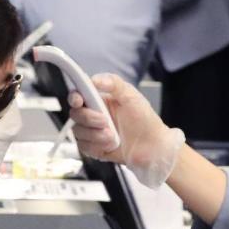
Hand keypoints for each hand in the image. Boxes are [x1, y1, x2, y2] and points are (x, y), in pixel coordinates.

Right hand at [69, 73, 184, 187]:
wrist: (153, 147)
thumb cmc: (145, 120)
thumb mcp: (132, 95)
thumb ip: (113, 83)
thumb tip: (95, 79)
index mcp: (99, 100)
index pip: (78, 95)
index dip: (74, 97)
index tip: (79, 101)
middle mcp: (93, 116)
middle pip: (75, 115)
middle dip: (90, 119)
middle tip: (106, 122)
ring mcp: (93, 133)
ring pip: (78, 132)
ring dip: (96, 135)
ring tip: (113, 136)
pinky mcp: (94, 148)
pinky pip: (84, 147)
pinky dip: (98, 146)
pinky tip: (111, 145)